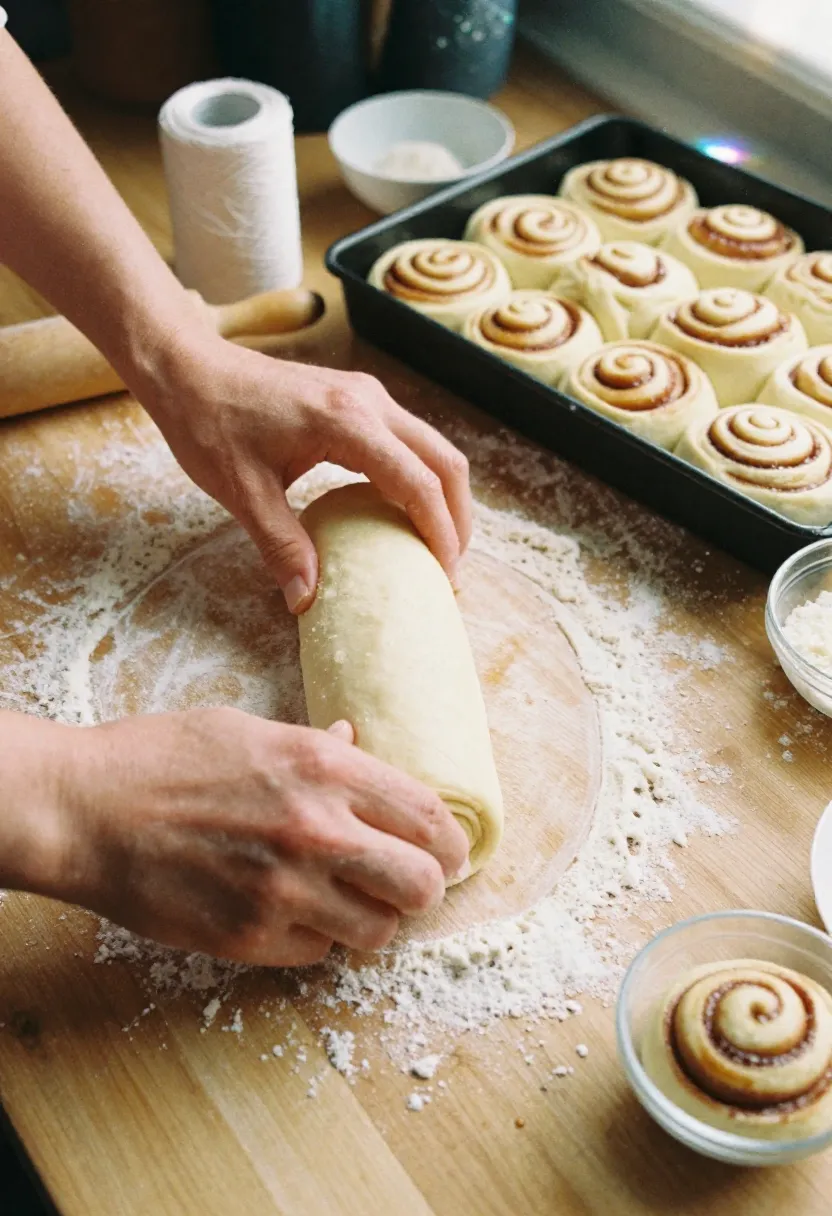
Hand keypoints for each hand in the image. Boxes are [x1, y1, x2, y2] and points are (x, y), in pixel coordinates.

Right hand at [52, 708, 468, 964]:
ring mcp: (284, 893)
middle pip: (423, 886)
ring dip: (372, 918)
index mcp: (323, 769)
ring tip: (348, 899)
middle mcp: (316, 832)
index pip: (429, 817)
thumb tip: (356, 747)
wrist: (87, 810)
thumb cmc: (163, 757)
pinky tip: (292, 910)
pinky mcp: (251, 939)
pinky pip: (319, 951)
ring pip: (377, 932)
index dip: (452, 842)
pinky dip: (317, 936)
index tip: (451, 852)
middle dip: (425, 887)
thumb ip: (317, 749)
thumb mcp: (250, 730)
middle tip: (408, 882)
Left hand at [138, 334, 471, 611]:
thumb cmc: (209, 422)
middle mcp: (369, 401)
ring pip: (433, 448)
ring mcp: (368, 395)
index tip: (444, 576)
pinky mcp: (358, 398)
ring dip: (443, 497)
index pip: (418, 482)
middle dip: (457, 518)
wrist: (187, 368)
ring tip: (434, 547)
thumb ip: (282, 546)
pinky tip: (401, 514)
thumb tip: (306, 599)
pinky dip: (419, 479)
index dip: (439, 533)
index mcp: (347, 422)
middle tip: (449, 568)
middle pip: (445, 461)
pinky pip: (408, 442)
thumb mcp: (242, 493)